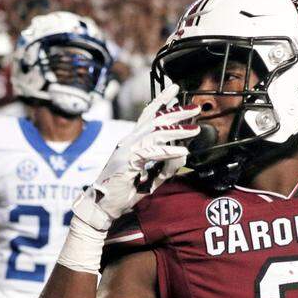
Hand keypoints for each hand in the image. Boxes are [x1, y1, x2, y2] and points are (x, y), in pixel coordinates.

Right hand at [71, 83, 199, 230]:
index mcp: (132, 142)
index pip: (148, 116)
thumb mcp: (152, 178)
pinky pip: (150, 152)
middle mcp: (128, 142)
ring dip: (177, 131)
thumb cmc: (124, 192)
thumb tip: (184, 154)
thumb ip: (167, 166)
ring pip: (154, 133)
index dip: (161, 101)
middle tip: (194, 107)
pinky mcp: (126, 162)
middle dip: (176, 112)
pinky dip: (167, 151)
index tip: (175, 89)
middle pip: (154, 120)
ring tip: (194, 130)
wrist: (103, 207)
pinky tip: (182, 152)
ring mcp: (126, 150)